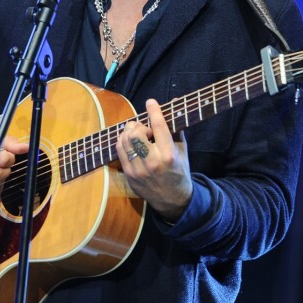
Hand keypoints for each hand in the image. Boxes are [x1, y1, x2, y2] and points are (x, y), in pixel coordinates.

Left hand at [117, 99, 192, 222]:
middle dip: (138, 125)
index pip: (158, 126)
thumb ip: (175, 129)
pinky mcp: (129, 175)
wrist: (173, 200)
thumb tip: (171, 106)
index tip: (151, 102)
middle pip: (135, 133)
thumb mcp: (183, 150)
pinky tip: (131, 142)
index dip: (154, 111)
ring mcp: (138, 170)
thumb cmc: (180, 171)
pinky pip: (119, 150)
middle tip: (145, 129)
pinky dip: (124, 141)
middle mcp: (152, 162)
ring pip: (124, 141)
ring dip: (129, 132)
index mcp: (168, 155)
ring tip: (138, 135)